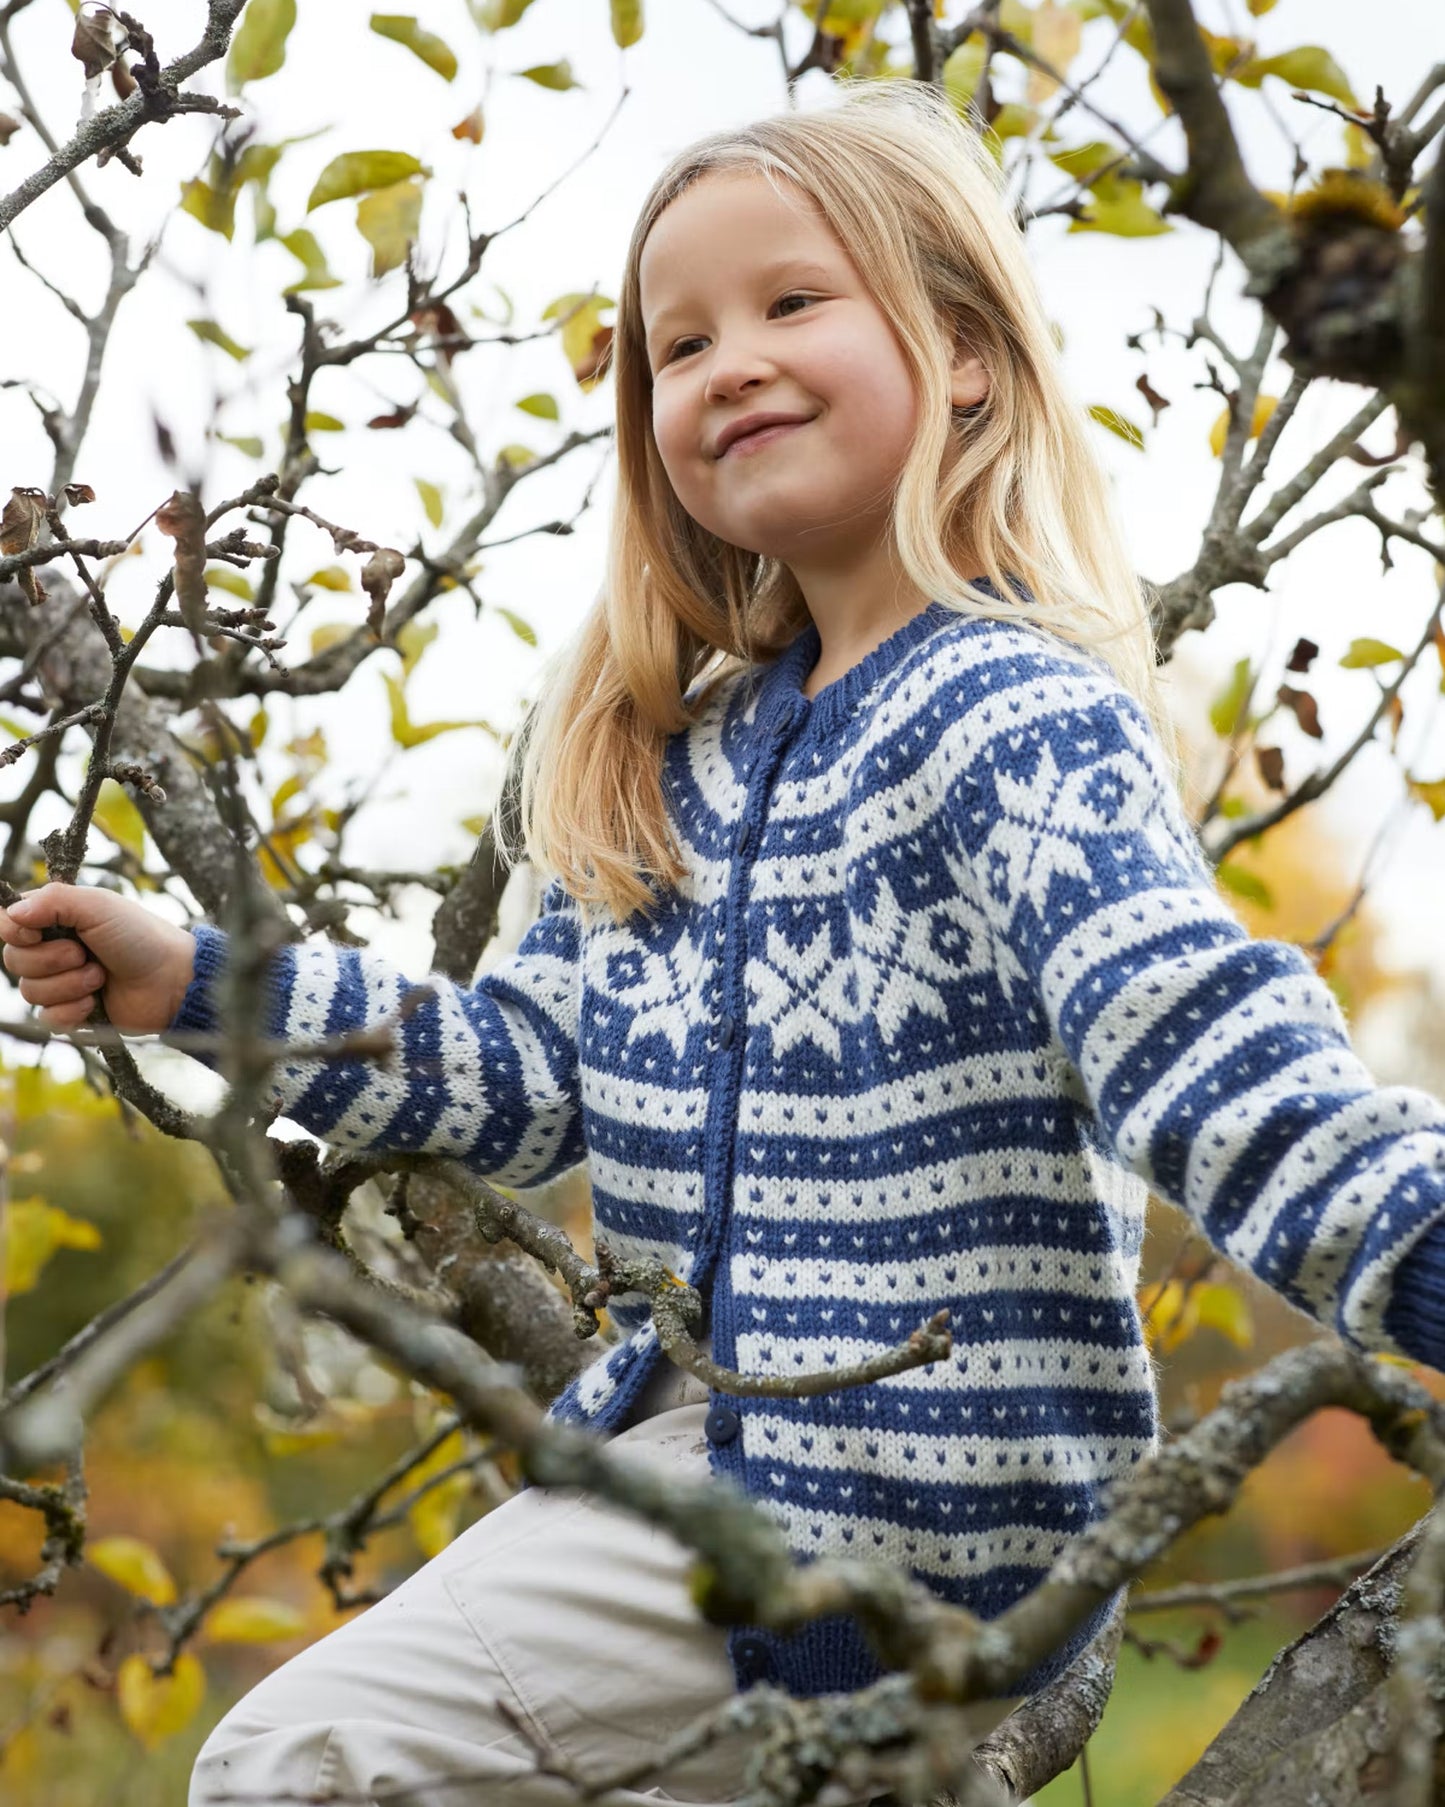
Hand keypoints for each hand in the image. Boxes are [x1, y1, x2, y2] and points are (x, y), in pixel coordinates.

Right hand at [0, 882, 196, 1034]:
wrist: (172, 980)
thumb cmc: (140, 937)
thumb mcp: (99, 906)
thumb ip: (53, 900)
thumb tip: (12, 913)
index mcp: (56, 919)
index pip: (8, 924)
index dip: (15, 931)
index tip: (36, 932)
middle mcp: (53, 949)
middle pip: (14, 961)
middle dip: (51, 960)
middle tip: (86, 954)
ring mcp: (62, 982)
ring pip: (30, 991)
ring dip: (68, 985)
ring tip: (100, 976)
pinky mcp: (72, 1013)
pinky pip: (47, 1018)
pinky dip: (72, 1010)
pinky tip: (97, 1002)